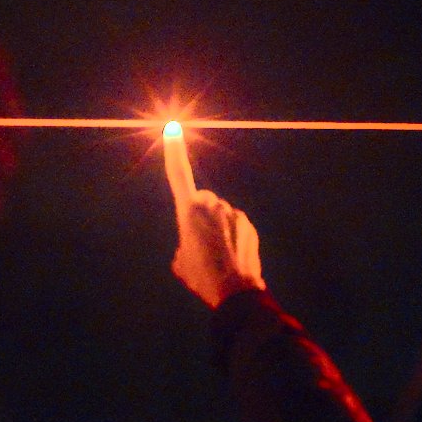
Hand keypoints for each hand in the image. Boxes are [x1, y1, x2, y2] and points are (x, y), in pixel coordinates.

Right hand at [164, 125, 264, 307]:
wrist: (235, 292)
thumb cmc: (201, 277)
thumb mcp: (180, 260)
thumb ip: (184, 240)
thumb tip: (194, 240)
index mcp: (188, 210)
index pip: (178, 175)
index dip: (174, 151)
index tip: (172, 128)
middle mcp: (212, 205)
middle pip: (202, 200)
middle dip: (199, 213)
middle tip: (199, 243)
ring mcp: (233, 212)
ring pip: (219, 213)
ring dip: (216, 227)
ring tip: (216, 255)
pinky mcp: (248, 223)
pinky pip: (234, 224)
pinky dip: (230, 235)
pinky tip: (231, 256)